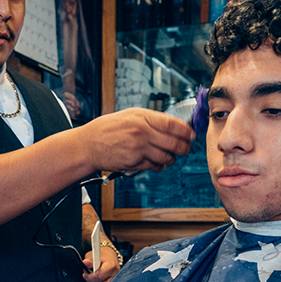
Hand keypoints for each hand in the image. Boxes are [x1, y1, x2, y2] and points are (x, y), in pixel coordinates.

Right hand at [76, 108, 193, 175]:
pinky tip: (157, 161)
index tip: (192, 134)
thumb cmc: (108, 128)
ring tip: (170, 155)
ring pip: (167, 157)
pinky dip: (160, 165)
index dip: (186, 130)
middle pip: (174, 143)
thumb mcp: (130, 115)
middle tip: (186, 147)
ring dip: (172, 158)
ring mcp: (138, 149)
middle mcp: (141, 133)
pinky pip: (155, 166)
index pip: (173, 124)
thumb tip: (174, 124)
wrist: (88, 144)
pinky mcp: (134, 163)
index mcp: (142, 118)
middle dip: (184, 147)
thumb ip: (152, 119)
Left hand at [82, 244, 120, 281]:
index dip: (89, 277)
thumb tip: (84, 263)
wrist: (111, 257)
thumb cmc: (103, 256)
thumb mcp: (96, 255)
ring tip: (90, 281)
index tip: (85, 275)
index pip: (99, 276)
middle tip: (87, 280)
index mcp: (111, 266)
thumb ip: (90, 261)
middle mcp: (115, 275)